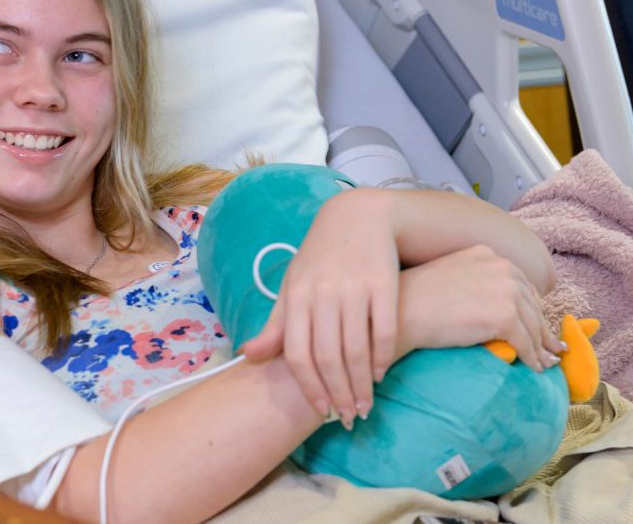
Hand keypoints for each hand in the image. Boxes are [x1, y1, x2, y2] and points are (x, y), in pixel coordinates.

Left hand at [242, 189, 398, 429]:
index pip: (298, 354)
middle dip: (339, 393)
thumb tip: (248, 357)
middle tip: (347, 416)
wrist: (358, 216)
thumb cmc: (320, 259)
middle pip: (328, 356)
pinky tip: (381, 373)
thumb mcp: (293, 286)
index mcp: (296, 296)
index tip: (321, 411)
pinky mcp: (383, 283)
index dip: (309, 387)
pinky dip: (382, 356)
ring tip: (365, 405)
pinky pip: (384, 330)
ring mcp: (354, 288)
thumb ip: (276, 325)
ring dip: (362, 383)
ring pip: (356, 348)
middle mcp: (323, 293)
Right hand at [395, 245, 564, 369]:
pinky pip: (527, 343)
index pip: (520, 284)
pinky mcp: (504, 316)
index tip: (540, 326)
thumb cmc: (412, 300)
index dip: (532, 309)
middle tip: (553, 349)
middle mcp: (501, 266)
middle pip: (532, 304)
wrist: (399, 313)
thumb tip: (494, 305)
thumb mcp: (449, 278)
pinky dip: (533, 359)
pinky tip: (534, 369)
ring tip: (546, 363)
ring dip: (541, 348)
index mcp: (486, 255)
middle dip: (542, 329)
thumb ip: (475, 283)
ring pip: (533, 325)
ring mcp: (504, 291)